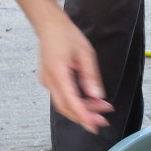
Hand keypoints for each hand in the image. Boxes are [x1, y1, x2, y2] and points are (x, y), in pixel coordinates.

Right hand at [36, 13, 113, 131]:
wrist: (49, 25)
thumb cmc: (66, 34)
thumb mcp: (85, 53)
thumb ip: (91, 76)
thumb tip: (97, 96)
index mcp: (57, 72)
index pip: (70, 101)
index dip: (83, 115)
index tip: (94, 125)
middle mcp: (49, 80)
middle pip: (65, 107)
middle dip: (84, 117)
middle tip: (103, 121)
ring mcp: (47, 81)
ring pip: (63, 104)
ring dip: (81, 110)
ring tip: (101, 109)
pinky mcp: (49, 80)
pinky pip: (62, 96)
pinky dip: (75, 102)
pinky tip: (90, 100)